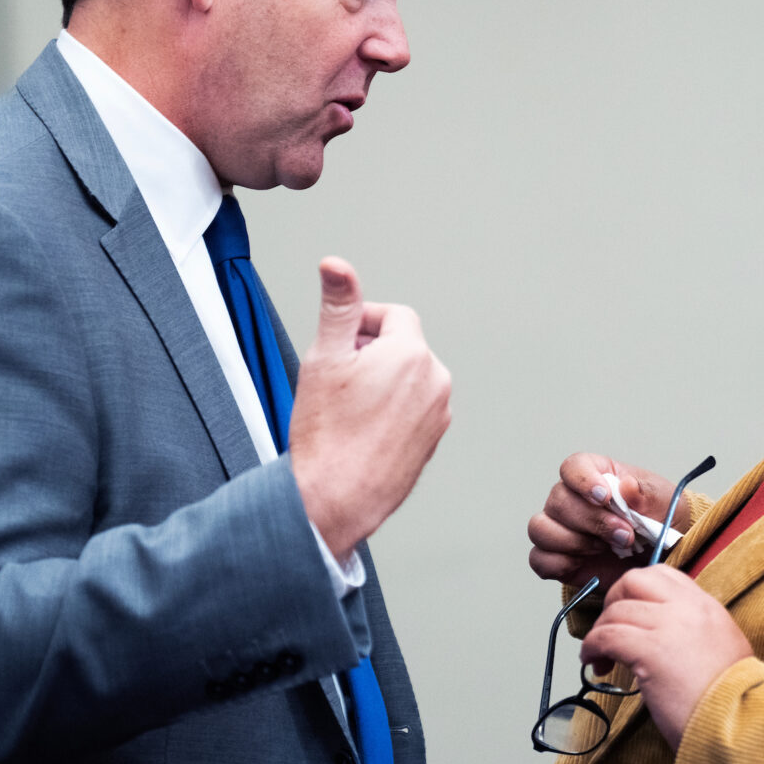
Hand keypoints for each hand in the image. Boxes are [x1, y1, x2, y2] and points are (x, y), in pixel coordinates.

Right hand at [289, 257, 451, 556]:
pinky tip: (363, 427)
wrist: (334, 497)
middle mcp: (435, 380)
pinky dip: (393, 408)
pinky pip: (415, 408)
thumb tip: (337, 265)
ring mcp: (439, 413)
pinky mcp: (434, 439)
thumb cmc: (326, 434)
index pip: (394, 315)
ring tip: (349, 405)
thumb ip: (338, 306)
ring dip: (383, 379)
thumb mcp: (324, 357)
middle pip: (402, 346)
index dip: (363, 322)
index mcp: (412, 354)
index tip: (341, 339)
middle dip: (371, 351)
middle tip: (337, 376)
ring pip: (409, 377)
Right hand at [527, 453, 690, 593]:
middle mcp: (572, 499)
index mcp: (597, 476)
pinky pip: (540, 559)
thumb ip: (646, 494)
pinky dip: (560, 563)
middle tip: (624, 535)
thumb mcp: (663, 504)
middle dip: (592, 521)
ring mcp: (561, 529)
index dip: (583, 480)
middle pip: (558, 500)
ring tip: (605, 548)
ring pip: (541, 528)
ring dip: (574, 541)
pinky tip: (587, 562)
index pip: (573, 467)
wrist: (662, 559)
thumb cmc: (661, 522)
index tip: (604, 497)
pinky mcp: (557, 558)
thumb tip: (627, 486)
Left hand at [579, 566, 752, 750]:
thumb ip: (694, 631)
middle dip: (614, 600)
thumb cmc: (731, 699)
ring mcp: (668, 625)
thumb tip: (662, 635)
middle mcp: (687, 608)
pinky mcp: (649, 650)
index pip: (663, 576)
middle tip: (610, 627)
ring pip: (616, 610)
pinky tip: (594, 662)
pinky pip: (607, 636)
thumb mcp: (722, 647)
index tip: (629, 612)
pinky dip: (593, 647)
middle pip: (634, 580)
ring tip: (600, 657)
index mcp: (706, 606)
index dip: (637, 590)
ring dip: (600, 631)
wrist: (741, 722)